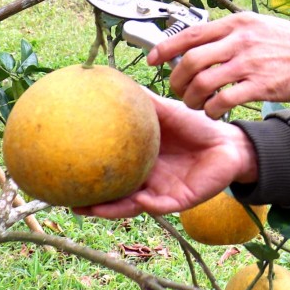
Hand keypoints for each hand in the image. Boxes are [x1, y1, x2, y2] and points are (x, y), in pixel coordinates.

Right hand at [73, 91, 257, 218]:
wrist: (228, 143)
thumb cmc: (196, 126)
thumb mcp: (164, 111)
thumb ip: (141, 101)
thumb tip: (112, 80)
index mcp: (139, 161)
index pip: (109, 172)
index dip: (87, 176)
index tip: (61, 174)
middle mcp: (144, 181)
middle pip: (111, 196)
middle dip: (89, 201)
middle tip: (65, 200)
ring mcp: (159, 193)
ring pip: (130, 206)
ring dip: (110, 210)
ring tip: (88, 209)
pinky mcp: (178, 201)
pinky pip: (159, 205)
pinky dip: (147, 204)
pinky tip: (136, 200)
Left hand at [148, 11, 289, 117]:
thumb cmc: (288, 43)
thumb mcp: (256, 26)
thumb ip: (229, 34)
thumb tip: (197, 44)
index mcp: (236, 24)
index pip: (190, 34)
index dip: (166, 48)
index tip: (153, 60)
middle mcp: (240, 41)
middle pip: (191, 61)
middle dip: (177, 80)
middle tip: (179, 90)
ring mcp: (249, 63)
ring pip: (203, 83)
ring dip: (193, 99)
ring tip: (197, 104)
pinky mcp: (260, 86)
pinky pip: (224, 101)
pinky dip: (213, 110)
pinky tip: (215, 113)